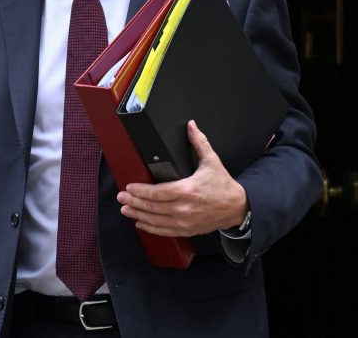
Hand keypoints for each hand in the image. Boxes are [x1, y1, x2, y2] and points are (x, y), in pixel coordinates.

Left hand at [117, 120, 247, 236]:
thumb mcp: (212, 161)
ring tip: (126, 209)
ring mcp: (184, 222)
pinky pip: (164, 231)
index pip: (156, 193)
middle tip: (121, 197)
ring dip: (138, 215)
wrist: (237, 207)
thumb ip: (199, 142)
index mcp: (187, 190)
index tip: (129, 186)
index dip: (140, 191)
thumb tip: (191, 125)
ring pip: (155, 220)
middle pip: (151, 207)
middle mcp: (183, 208)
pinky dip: (150, 227)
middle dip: (133, 202)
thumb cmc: (223, 185)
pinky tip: (140, 223)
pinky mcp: (186, 230)